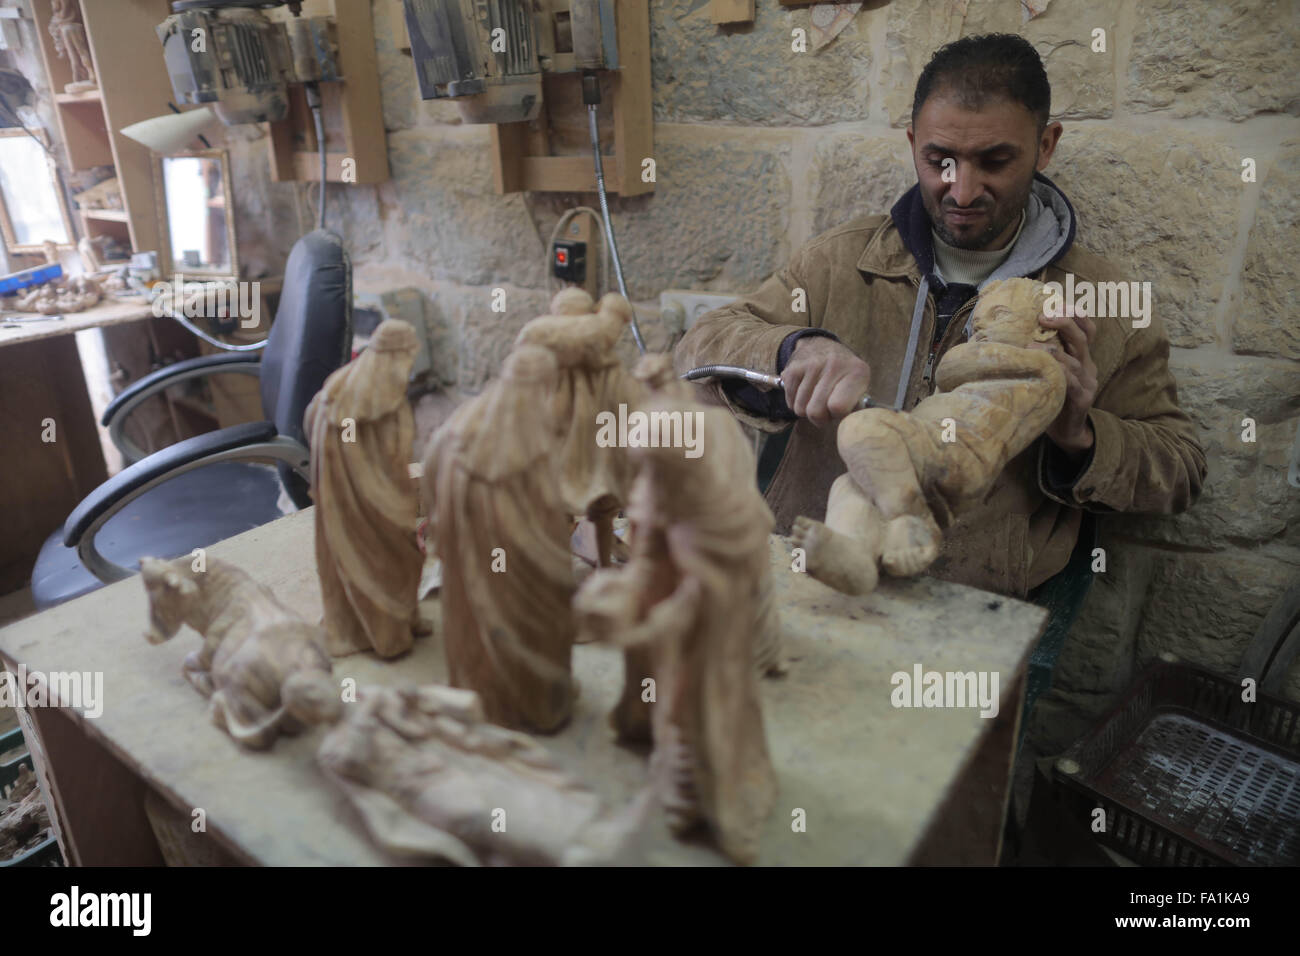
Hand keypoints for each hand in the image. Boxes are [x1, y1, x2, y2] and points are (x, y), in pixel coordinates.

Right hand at [781, 336, 871, 425]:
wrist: (821, 346)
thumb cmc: (843, 374)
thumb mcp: (859, 384)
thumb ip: (857, 405)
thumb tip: (848, 424)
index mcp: (857, 372)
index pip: (838, 407)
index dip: (836, 415)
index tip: (838, 410)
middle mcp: (834, 365)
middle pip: (816, 411)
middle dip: (819, 417)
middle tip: (825, 408)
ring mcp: (811, 365)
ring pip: (800, 409)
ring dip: (807, 410)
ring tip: (815, 398)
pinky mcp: (793, 368)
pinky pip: (790, 402)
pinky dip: (795, 403)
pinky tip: (805, 392)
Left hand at [1031, 304, 1097, 458]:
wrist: (1068, 433)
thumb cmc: (1051, 398)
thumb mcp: (1049, 372)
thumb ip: (1040, 355)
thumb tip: (1008, 335)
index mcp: (1081, 356)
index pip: (1087, 328)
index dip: (1075, 313)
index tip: (1053, 302)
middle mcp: (1087, 365)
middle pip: (1081, 337)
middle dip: (1063, 321)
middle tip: (1042, 317)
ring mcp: (1087, 382)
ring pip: (1074, 358)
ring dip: (1051, 350)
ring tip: (1029, 347)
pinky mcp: (1082, 399)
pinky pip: (1071, 382)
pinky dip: (1056, 372)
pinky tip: (1040, 369)